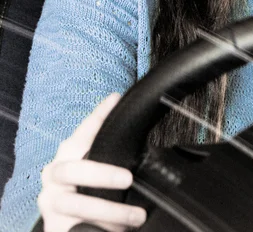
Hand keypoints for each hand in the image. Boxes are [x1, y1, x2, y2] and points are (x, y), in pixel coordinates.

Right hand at [38, 93, 146, 231]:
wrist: (66, 222)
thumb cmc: (86, 185)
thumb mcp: (99, 162)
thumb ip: (110, 145)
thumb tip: (132, 118)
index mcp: (69, 152)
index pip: (85, 130)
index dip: (99, 115)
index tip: (115, 99)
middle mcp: (55, 174)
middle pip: (72, 170)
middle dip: (102, 174)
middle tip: (128, 179)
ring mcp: (51, 201)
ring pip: (75, 205)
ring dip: (109, 211)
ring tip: (135, 217)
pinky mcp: (52, 226)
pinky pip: (72, 227)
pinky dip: (96, 228)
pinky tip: (115, 231)